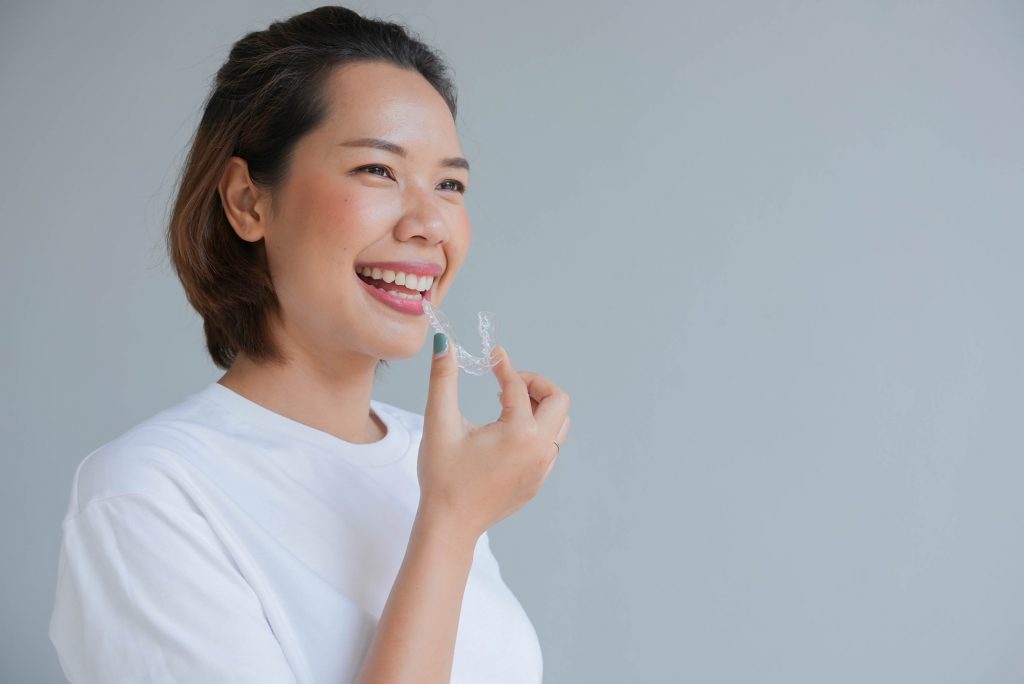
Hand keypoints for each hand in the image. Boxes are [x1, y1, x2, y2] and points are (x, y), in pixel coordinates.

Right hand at [416, 336, 570, 544]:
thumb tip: (444, 344)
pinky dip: (538, 429)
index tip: (491, 357)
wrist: (450, 525)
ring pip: (560, 424)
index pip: (518, 385)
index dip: (503, 365)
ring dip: (540, 407)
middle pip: (559, 400)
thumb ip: (443, 379)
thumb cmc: (443, 477)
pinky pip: (551, 445)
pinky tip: (508, 431)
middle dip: (535, 384)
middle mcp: (540, 450)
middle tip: (508, 383)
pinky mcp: (538, 481)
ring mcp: (543, 468)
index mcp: (520, 433)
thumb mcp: (440, 423)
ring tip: (508, 404)